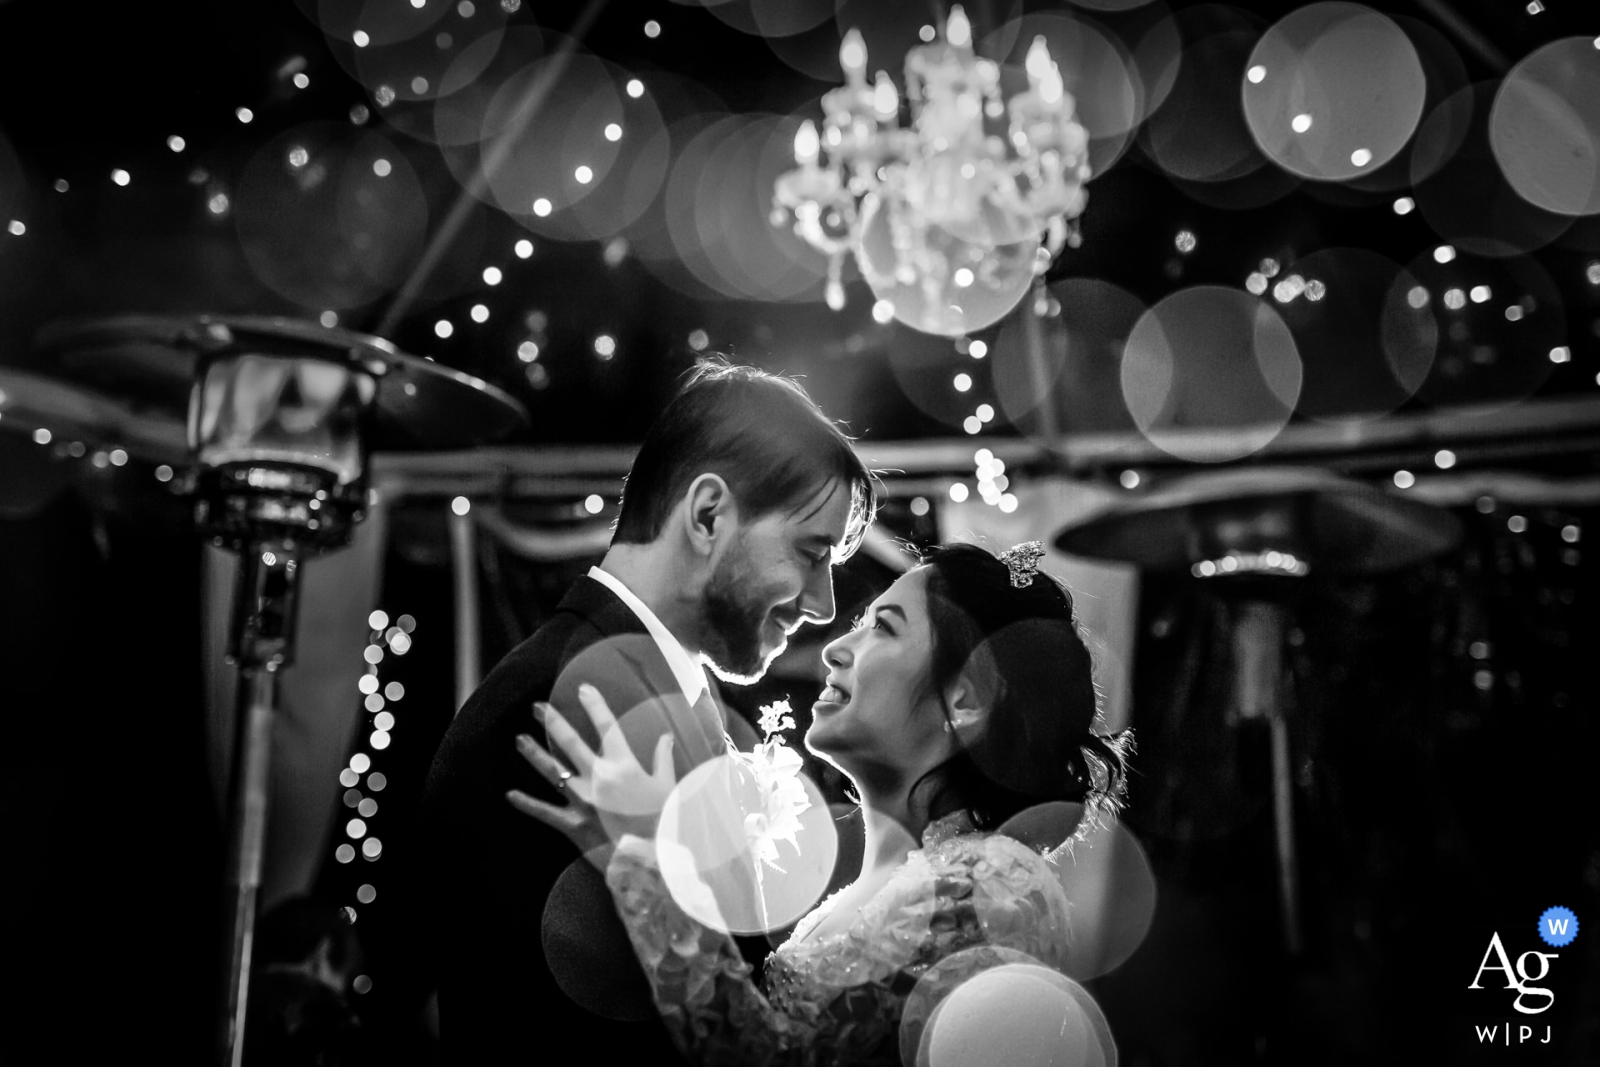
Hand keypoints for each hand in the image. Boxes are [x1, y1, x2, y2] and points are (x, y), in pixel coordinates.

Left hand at [506, 683, 676, 856]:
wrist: (651, 858)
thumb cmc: (662, 822)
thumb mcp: (667, 786)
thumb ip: (663, 758)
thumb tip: (666, 737)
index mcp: (623, 765)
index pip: (607, 727)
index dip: (595, 705)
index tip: (583, 689)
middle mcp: (599, 777)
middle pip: (570, 742)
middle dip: (552, 721)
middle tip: (537, 707)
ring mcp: (583, 800)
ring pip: (553, 771)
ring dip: (534, 754)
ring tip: (519, 740)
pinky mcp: (573, 824)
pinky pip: (545, 812)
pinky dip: (527, 804)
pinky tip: (510, 794)